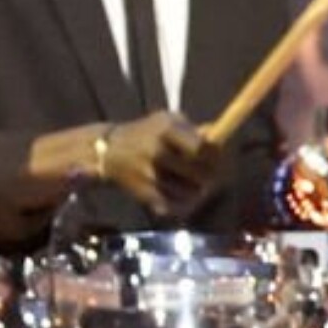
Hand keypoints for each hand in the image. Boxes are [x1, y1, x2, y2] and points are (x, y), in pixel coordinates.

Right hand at [66, 111, 207, 213]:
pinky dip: (185, 204)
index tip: (216, 157)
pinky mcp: (146, 195)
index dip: (215, 156)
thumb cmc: (146, 133)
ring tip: (198, 185)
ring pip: (192, 193)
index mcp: (166, 130)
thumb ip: (194, 129)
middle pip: (201, 174)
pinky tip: (183, 195)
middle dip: (212, 176)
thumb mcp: (167, 121)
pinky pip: (177, 206)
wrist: (108, 151)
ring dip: (199, 191)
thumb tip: (219, 136)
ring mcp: (151, 175)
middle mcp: (158, 152)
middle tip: (213, 175)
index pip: (202, 149)